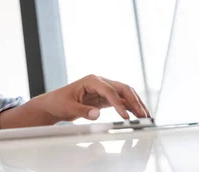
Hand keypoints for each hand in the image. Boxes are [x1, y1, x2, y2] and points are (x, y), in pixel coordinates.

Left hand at [34, 75, 149, 121]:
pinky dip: (129, 107)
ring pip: (124, 94)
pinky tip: (137, 115)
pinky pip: (120, 101)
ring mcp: (103, 89)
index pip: (110, 91)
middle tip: (144, 115)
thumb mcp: (68, 108)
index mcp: (91, 80)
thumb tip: (97, 114)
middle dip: (134, 101)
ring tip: (145, 117)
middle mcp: (99, 82)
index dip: (119, 104)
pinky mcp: (104, 98)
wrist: (53, 105)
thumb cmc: (58, 103)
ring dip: (135, 104)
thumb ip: (82, 111)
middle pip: (122, 88)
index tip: (126, 117)